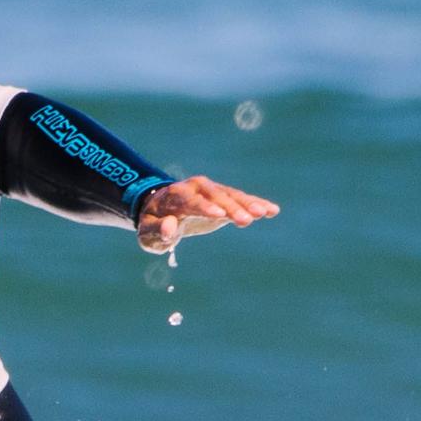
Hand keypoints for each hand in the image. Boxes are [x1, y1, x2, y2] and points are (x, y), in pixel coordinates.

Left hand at [134, 176, 279, 253]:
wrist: (160, 208)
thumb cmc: (153, 223)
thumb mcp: (147, 232)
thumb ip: (157, 231)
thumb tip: (170, 228)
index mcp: (175, 196)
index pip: (191, 201)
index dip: (205, 208)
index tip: (220, 216)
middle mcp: (195, 188)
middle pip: (215, 196)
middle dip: (231, 207)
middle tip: (247, 220)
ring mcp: (211, 191)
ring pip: (231, 195)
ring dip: (248, 203)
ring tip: (265, 213)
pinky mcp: (223, 198)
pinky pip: (241, 199)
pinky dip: (255, 203)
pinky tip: (272, 210)